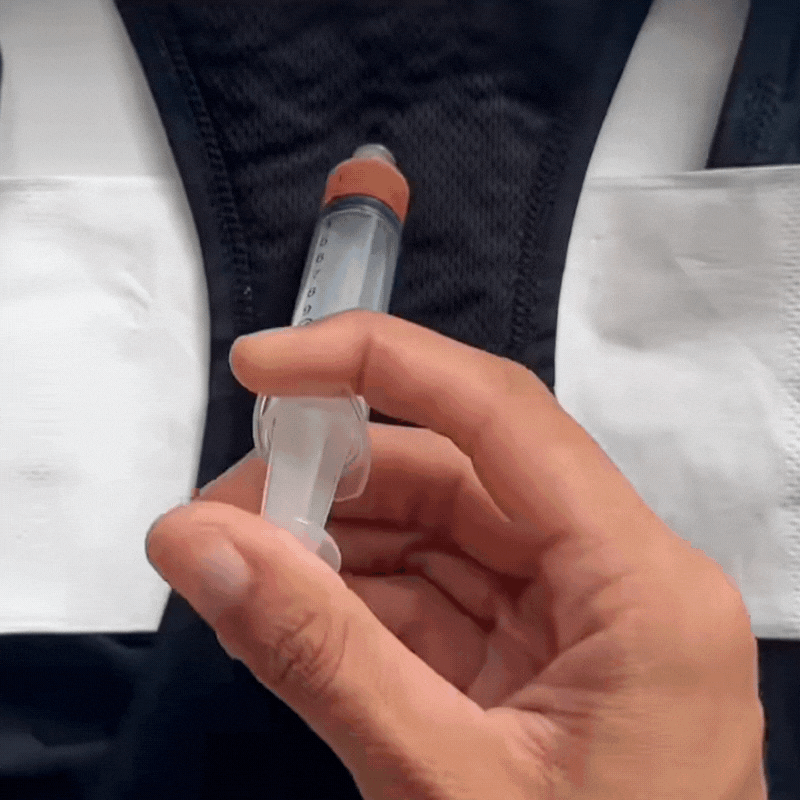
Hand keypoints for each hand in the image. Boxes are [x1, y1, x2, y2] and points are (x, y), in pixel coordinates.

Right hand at [146, 310, 765, 799]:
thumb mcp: (440, 787)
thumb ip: (318, 655)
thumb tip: (196, 542)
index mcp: (640, 586)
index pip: (499, 414)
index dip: (374, 365)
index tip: (265, 366)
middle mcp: (621, 581)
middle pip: (460, 475)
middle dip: (333, 481)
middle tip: (224, 514)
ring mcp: (581, 624)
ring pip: (442, 535)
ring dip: (336, 542)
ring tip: (244, 568)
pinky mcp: (542, 666)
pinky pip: (441, 599)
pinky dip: (361, 598)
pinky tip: (294, 610)